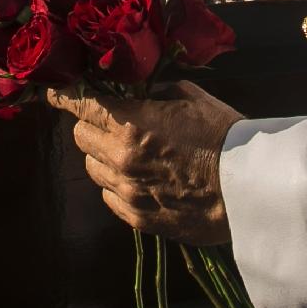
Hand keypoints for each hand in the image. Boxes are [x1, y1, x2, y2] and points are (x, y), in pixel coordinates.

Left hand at [46, 80, 242, 244]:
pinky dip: (115, 183)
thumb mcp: (189, 96)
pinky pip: (108, 196)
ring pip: (92, 168)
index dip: (64, 96)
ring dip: (102, 155)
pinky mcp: (139, 218)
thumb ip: (153, 91)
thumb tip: (135, 88)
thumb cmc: (224, 135)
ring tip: (129, 151)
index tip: (54, 92)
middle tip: (109, 120)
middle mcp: (121, 159)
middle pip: (80, 137)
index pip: (80, 105)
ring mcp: (127, 192)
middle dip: (90, 125)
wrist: (251, 189)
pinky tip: (138, 176)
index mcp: (131, 124)